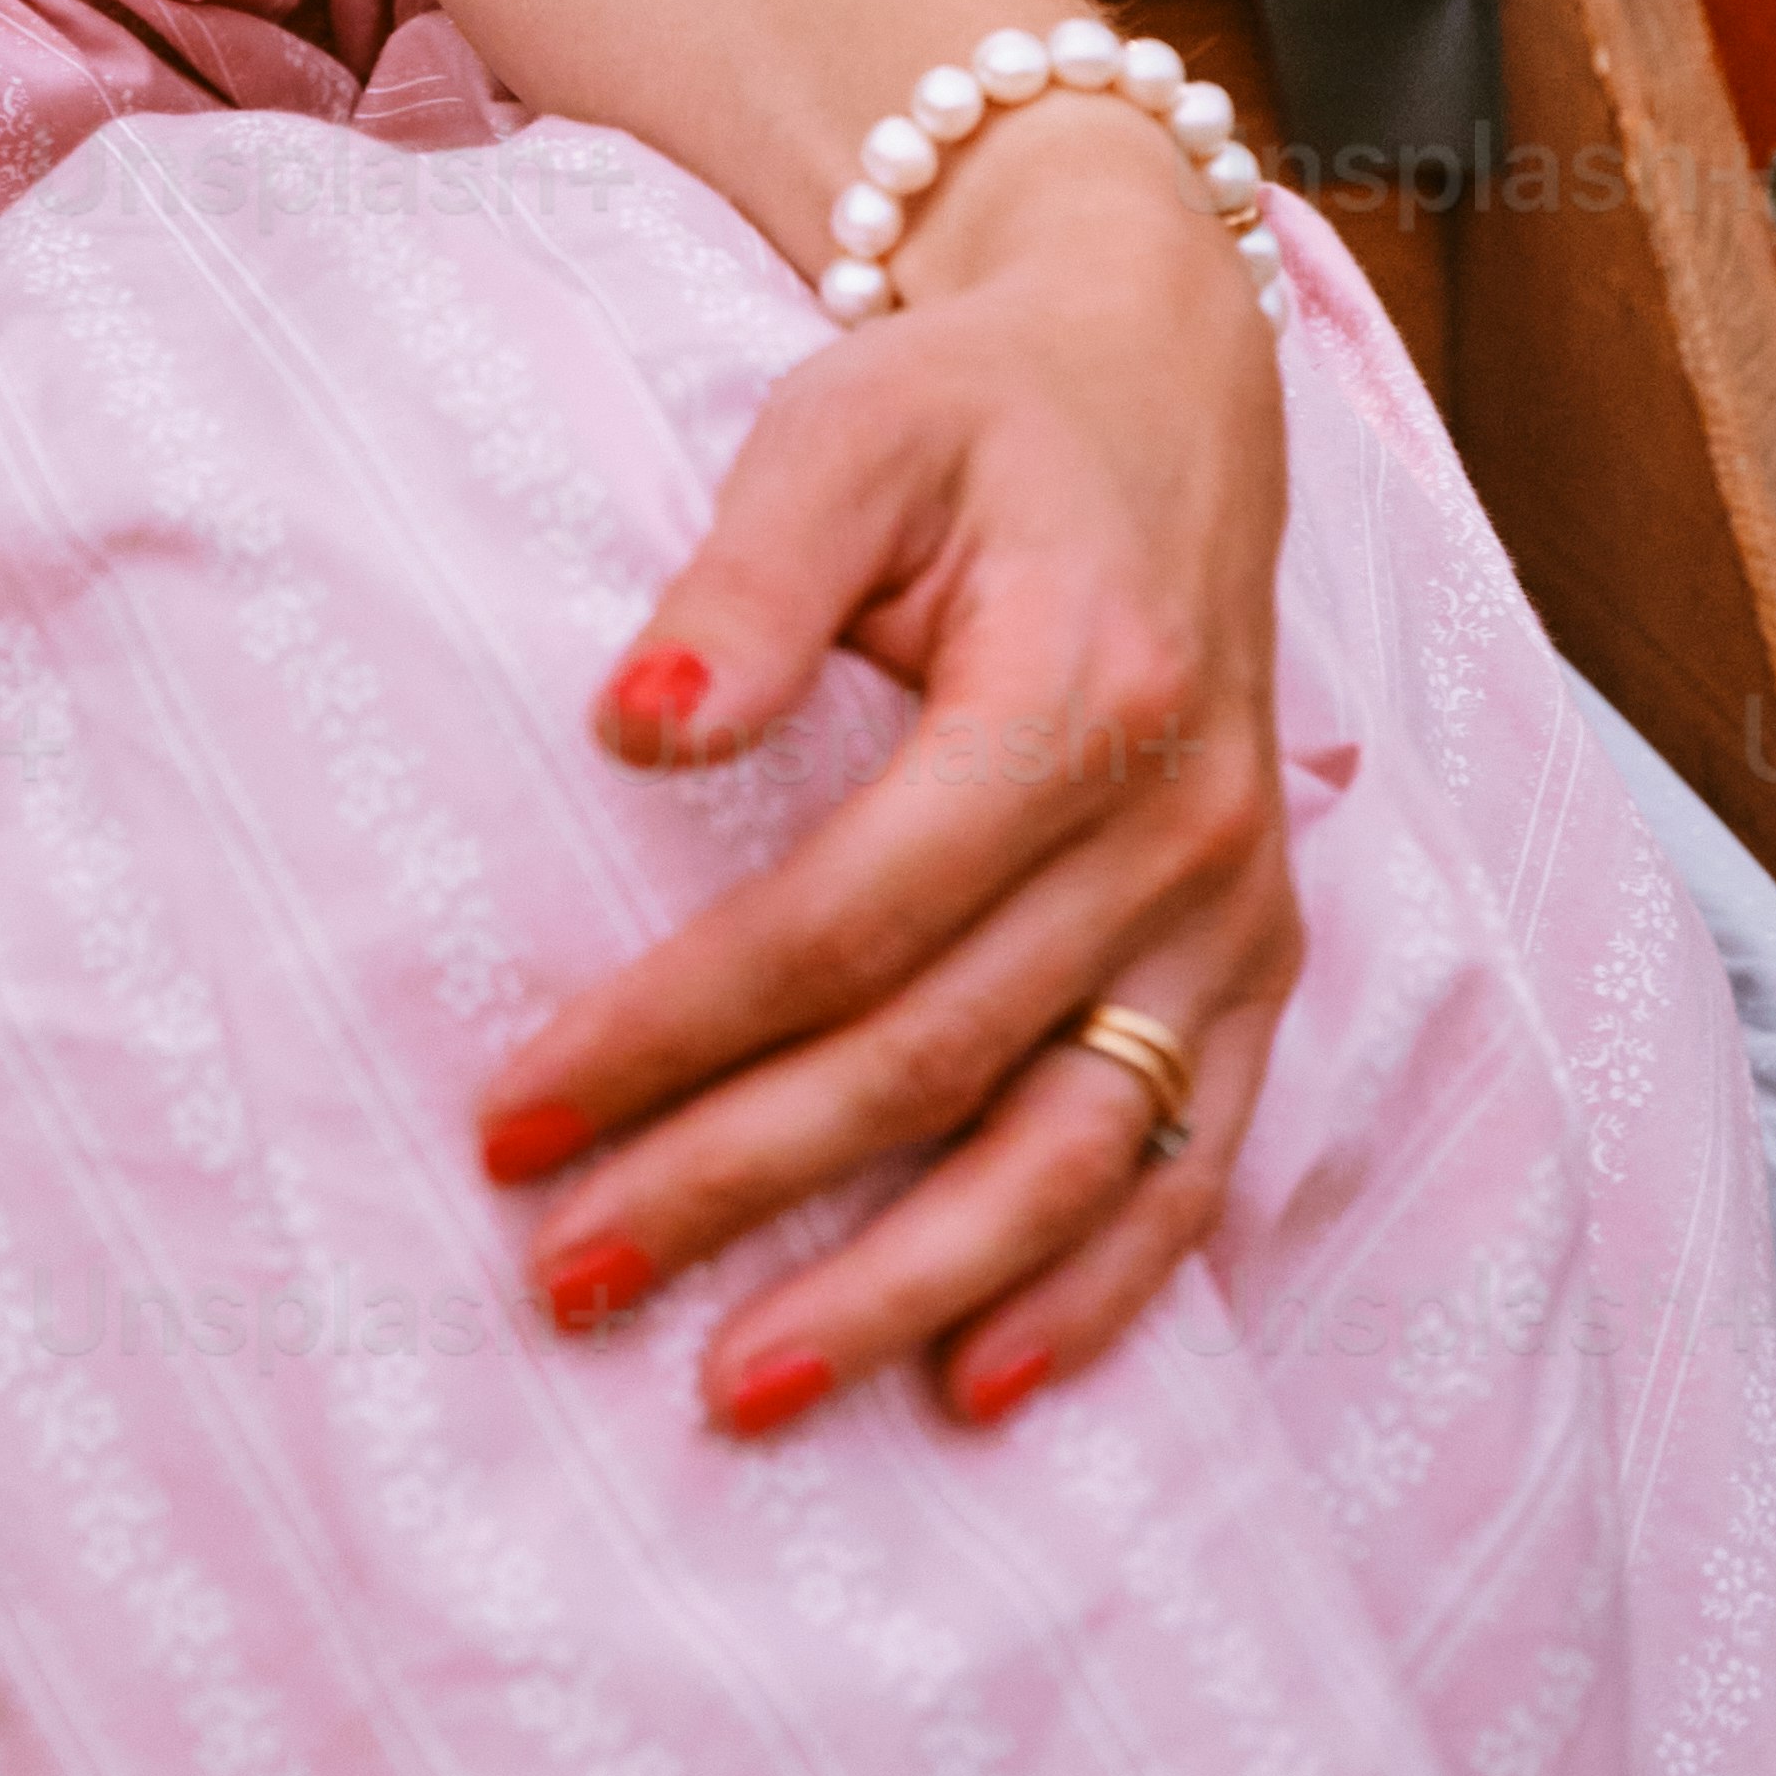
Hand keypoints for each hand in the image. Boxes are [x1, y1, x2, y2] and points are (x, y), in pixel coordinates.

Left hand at [471, 108, 1293, 1435]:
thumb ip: (744, 575)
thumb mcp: (844, 428)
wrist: (1160, 386)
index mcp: (1079, 693)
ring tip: (737, 1390)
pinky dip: (1096, 1297)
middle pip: (935, 1056)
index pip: (846, 917)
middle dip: (741, 1185)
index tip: (515, 1113)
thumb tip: (632, 721)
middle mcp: (1182, 828)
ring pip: (1071, 1157)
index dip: (675, 1030)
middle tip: (564, 1278)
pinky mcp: (1261, 966)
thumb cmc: (967, 411)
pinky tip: (974, 1389)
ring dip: (905, 1293)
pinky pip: (1190, 1168)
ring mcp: (1236, 915)